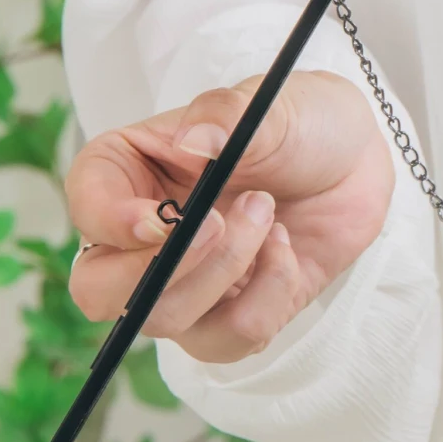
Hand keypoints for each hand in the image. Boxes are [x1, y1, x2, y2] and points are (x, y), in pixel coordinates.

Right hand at [67, 72, 393, 362]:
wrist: (356, 161)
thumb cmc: (298, 124)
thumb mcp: (268, 105)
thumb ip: (226, 116)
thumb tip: (192, 142)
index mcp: (128, 173)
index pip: (86, 208)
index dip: (110, 223)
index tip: (161, 219)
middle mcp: (143, 239)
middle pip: (100, 290)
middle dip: (160, 270)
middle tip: (219, 224)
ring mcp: (186, 282)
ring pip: (167, 319)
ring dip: (227, 270)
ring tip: (268, 214)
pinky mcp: (234, 313)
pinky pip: (234, 337)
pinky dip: (270, 292)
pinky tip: (285, 247)